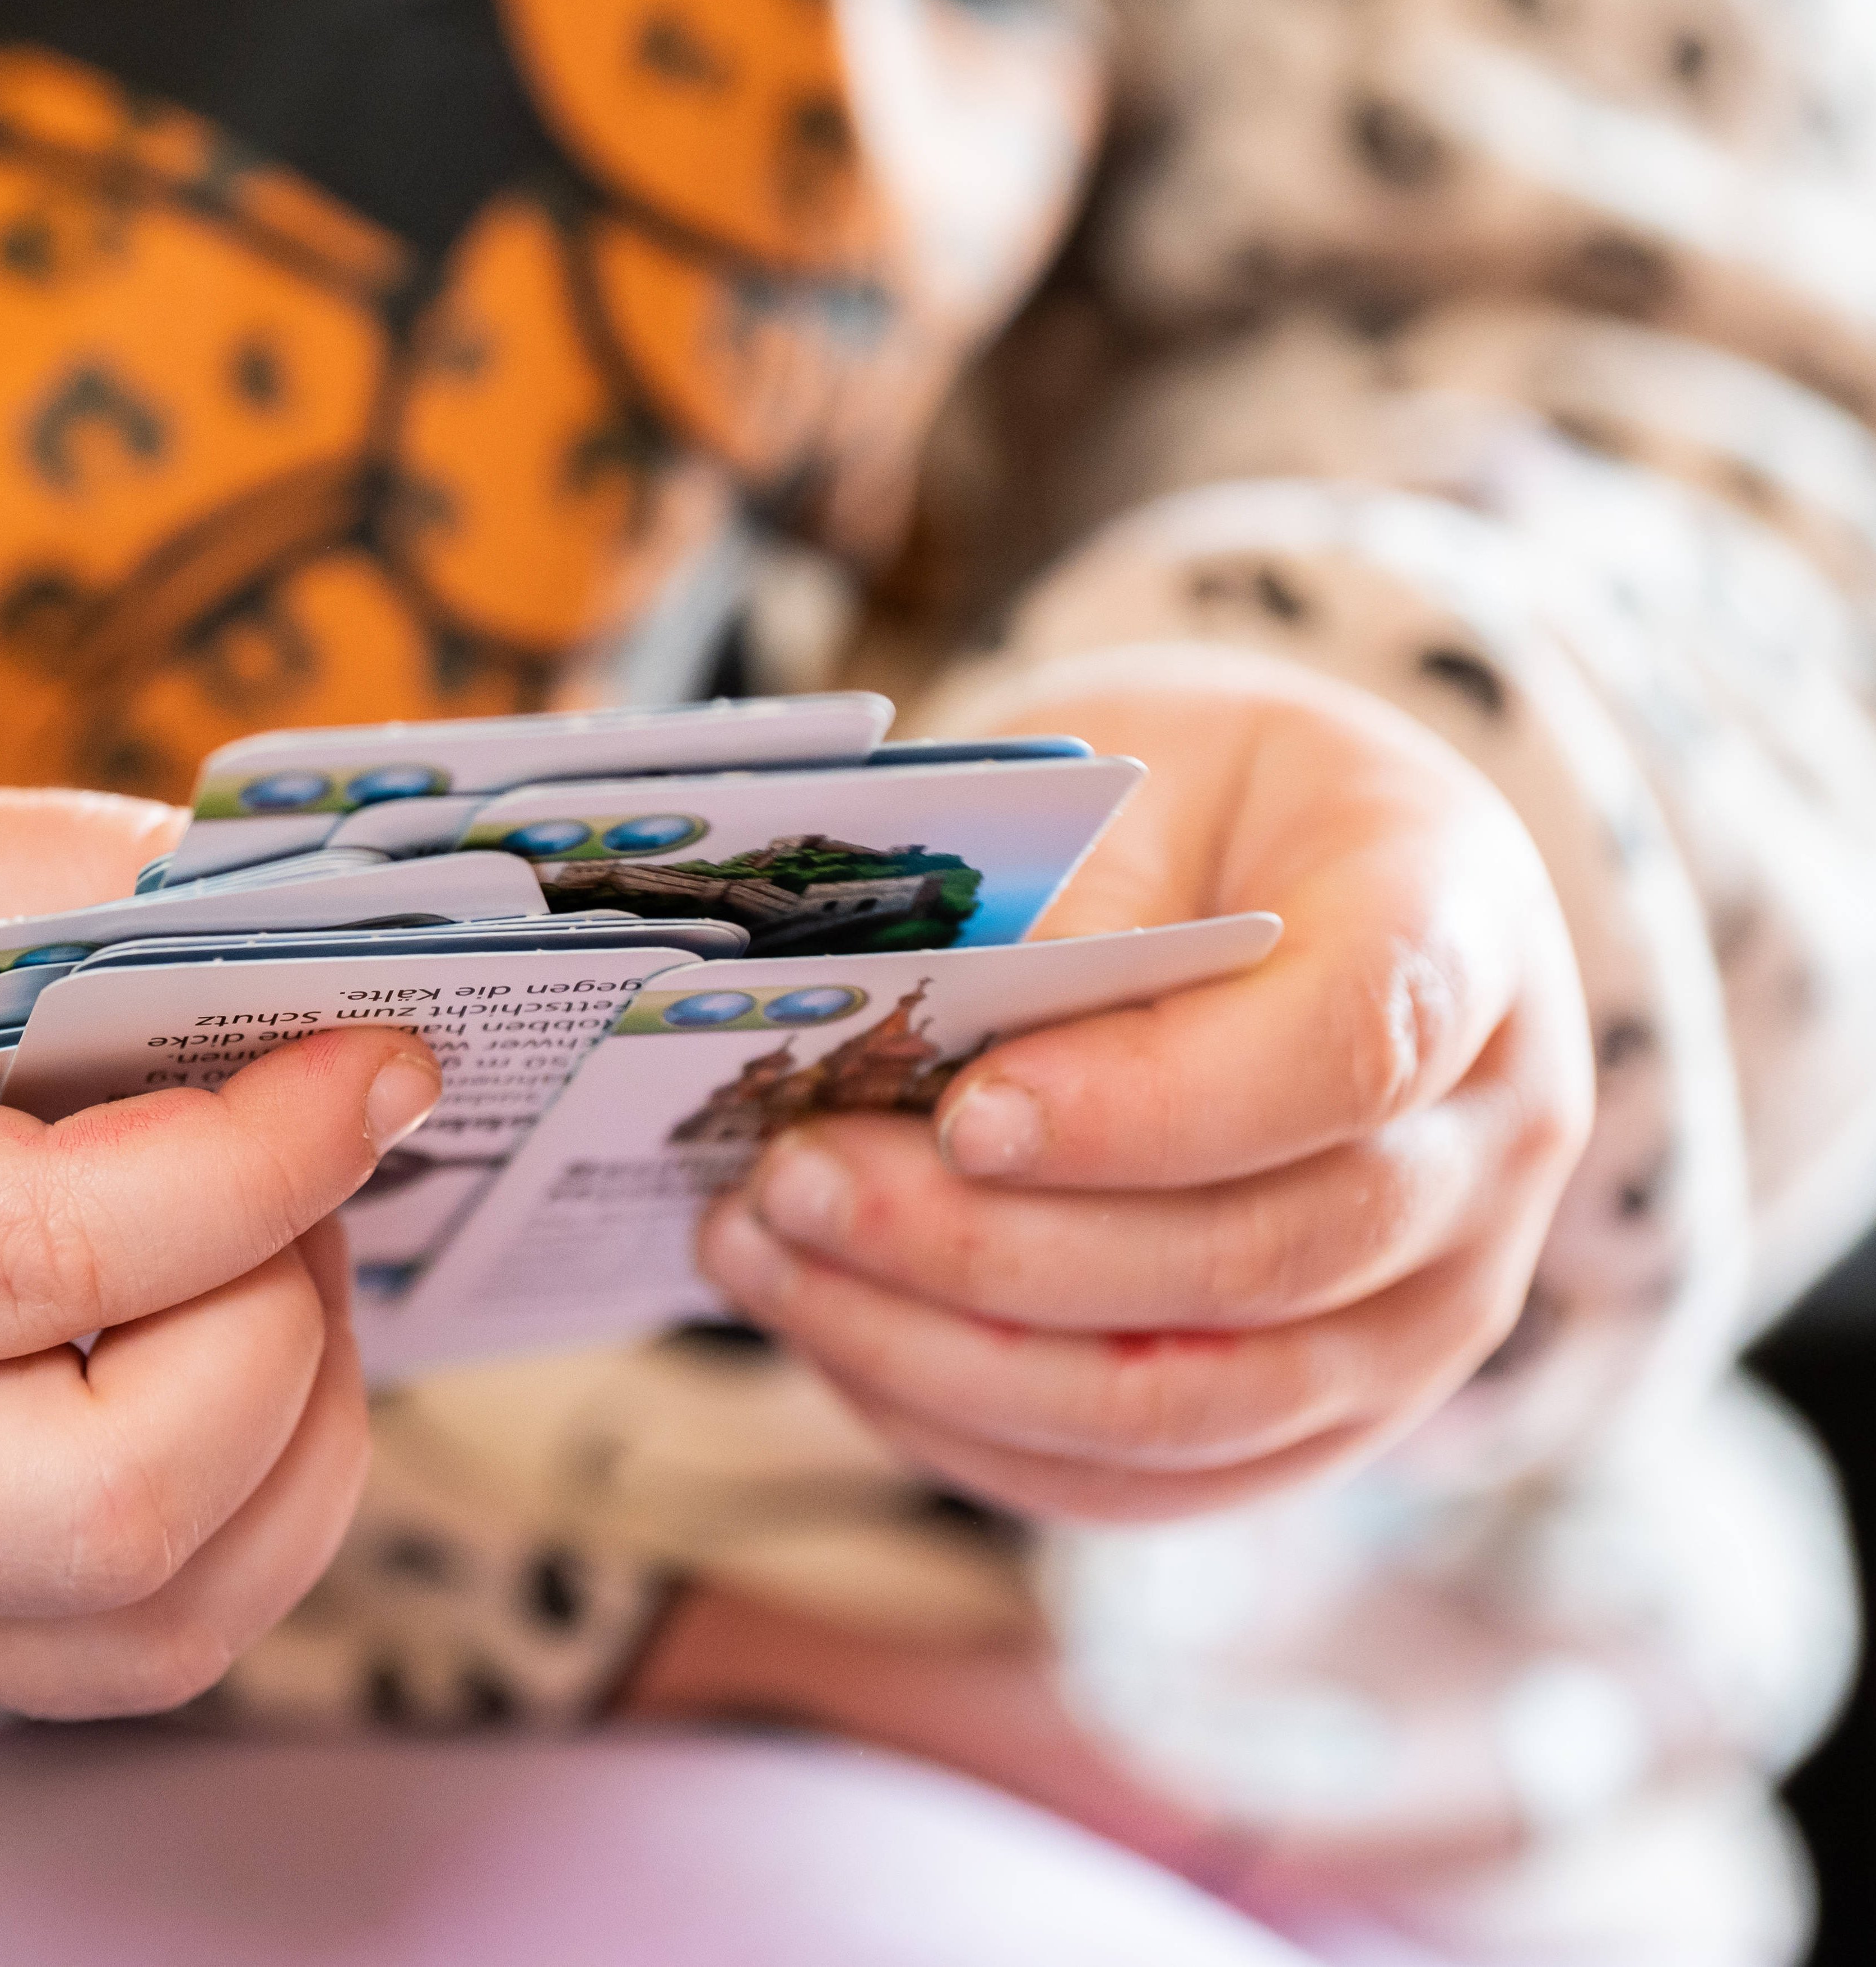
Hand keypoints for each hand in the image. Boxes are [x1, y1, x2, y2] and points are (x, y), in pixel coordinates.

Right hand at [0, 756, 442, 1716]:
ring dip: (297, 1438)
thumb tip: (326, 937)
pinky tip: (244, 1359)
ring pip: (148, 1617)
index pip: (45, 1261)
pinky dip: (249, 1518)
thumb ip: (74, 886)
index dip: (259, 1159)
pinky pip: (118, 1646)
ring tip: (279, 1259)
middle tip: (307, 1162)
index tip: (373, 1058)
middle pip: (112, 1502)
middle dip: (284, 1318)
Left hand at [697, 647, 1592, 1520]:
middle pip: (1251, 1257)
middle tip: (790, 1182)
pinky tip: (829, 1337)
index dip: (1150, 1106)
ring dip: (944, 1354)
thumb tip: (949, 1057)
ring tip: (761, 1256)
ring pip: (1184, 1404)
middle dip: (986, 1246)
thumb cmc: (1206, 806)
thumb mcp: (1145, 769)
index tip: (964, 1113)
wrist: (1298, 883)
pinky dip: (970, 1427)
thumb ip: (1076, 902)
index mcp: (1465, 945)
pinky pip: (1144, 1478)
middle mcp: (1487, 1156)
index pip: (1350, 1053)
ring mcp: (1425, 1313)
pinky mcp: (1326, 1415)